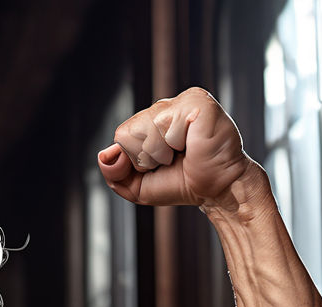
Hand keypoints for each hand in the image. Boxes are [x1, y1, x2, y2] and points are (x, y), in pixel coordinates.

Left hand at [96, 87, 257, 208]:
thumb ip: (115, 173)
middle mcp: (165, 107)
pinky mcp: (196, 101)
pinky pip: (163, 125)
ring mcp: (182, 100)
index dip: (135, 161)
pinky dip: (174, 144)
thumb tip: (104, 155)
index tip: (160, 165)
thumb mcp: (137, 186)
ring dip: (161, 153)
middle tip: (174, 160)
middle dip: (146, 158)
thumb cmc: (182, 183)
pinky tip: (192, 143)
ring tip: (184, 152)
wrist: (216, 190)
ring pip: (143, 130)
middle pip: (127, 133)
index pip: (121, 137)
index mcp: (151, 120)